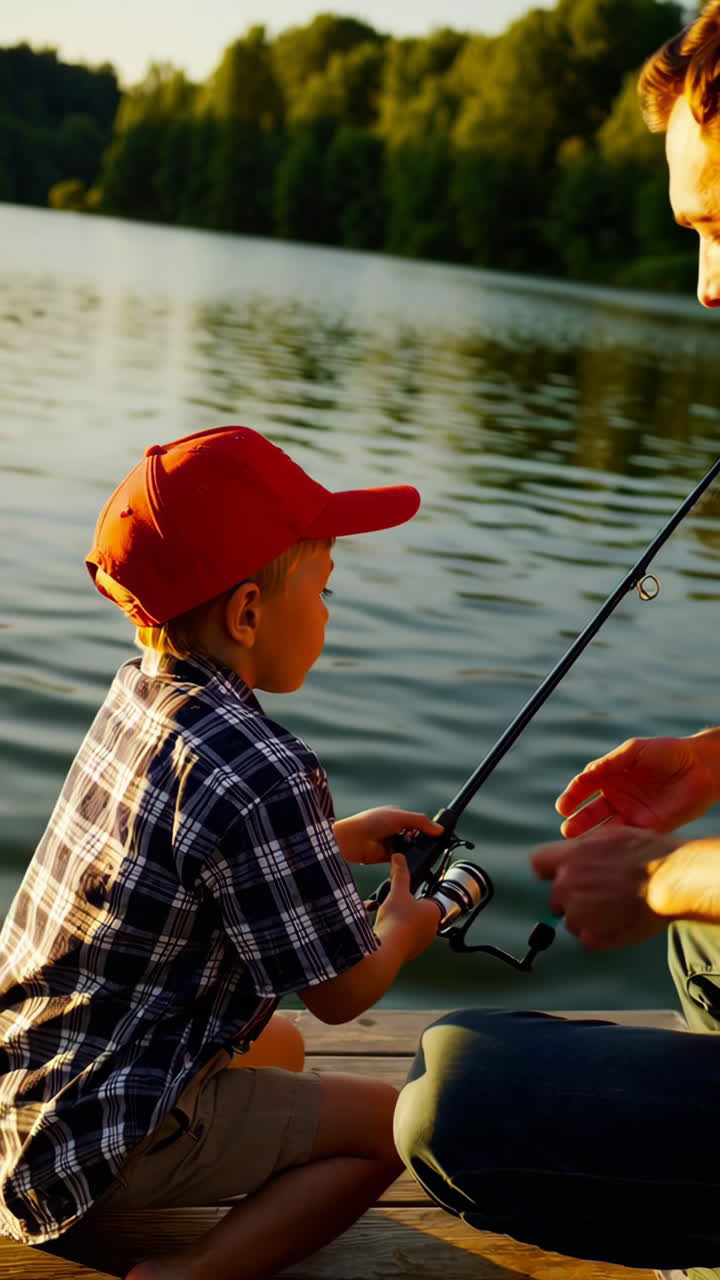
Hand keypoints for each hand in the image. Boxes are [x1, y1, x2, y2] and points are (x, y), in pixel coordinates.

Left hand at [333, 807, 443, 865]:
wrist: (352, 840)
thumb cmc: (369, 822)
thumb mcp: (399, 817)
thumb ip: (420, 822)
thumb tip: (439, 828)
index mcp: (397, 817)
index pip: (418, 823)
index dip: (427, 828)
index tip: (438, 835)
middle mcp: (395, 830)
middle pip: (415, 837)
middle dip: (421, 842)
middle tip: (430, 846)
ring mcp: (391, 843)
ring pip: (409, 849)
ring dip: (413, 851)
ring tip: (418, 853)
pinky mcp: (387, 857)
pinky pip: (402, 860)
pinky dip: (405, 861)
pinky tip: (408, 860)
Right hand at [375, 853, 442, 959]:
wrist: (385, 949)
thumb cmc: (396, 923)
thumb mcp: (397, 891)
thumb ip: (399, 873)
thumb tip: (399, 859)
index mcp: (435, 913)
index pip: (432, 899)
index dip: (419, 894)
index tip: (411, 893)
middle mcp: (432, 930)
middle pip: (420, 913)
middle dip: (408, 907)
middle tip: (397, 903)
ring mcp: (421, 943)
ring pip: (413, 927)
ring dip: (401, 920)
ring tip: (389, 915)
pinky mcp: (409, 952)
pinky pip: (404, 939)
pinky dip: (395, 932)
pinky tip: (385, 928)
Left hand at [531, 825, 679, 948]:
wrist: (669, 880)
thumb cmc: (648, 854)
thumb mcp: (611, 835)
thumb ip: (585, 847)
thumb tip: (575, 853)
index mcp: (569, 857)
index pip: (539, 864)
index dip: (551, 872)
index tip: (563, 876)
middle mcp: (566, 884)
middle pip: (556, 897)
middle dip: (573, 898)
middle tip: (602, 896)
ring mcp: (577, 912)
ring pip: (571, 921)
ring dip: (587, 919)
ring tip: (616, 910)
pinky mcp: (591, 936)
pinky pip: (587, 939)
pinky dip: (601, 936)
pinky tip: (620, 923)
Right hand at [556, 733, 719, 837]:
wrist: (702, 767)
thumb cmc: (668, 752)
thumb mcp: (636, 750)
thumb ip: (612, 762)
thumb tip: (587, 773)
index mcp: (609, 776)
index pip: (583, 788)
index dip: (572, 797)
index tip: (563, 806)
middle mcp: (617, 797)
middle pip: (591, 813)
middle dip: (578, 822)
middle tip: (568, 831)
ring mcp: (632, 814)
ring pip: (607, 828)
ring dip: (593, 837)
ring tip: (582, 845)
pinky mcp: (650, 828)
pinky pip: (629, 837)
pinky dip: (617, 843)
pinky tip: (608, 848)